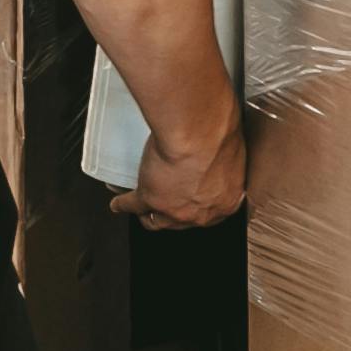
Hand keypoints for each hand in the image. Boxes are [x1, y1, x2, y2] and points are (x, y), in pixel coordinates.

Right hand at [112, 107, 246, 229]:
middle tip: (170, 203)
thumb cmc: (219, 133)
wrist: (198, 131)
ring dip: (149, 215)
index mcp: (227, 199)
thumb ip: (226, 155)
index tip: (196, 197)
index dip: (201, 204)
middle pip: (184, 220)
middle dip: (176, 213)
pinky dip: (124, 204)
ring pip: (157, 220)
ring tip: (141, 210)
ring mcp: (174, 208)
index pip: (212, 210)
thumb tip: (223, 145)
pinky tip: (119, 204)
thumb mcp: (231, 146)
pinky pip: (133, 205)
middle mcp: (201, 211)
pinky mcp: (150, 198)